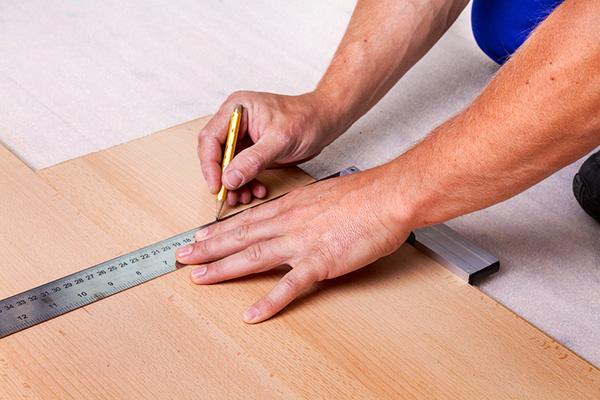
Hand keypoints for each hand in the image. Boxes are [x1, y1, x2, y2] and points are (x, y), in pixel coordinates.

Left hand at [175, 166, 409, 322]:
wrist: (388, 196)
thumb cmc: (363, 194)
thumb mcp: (324, 193)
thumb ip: (304, 207)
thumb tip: (295, 214)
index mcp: (290, 206)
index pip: (247, 219)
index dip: (219, 230)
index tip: (200, 237)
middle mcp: (289, 223)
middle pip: (240, 236)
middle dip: (208, 248)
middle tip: (183, 257)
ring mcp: (302, 243)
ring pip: (253, 257)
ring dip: (223, 269)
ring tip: (199, 278)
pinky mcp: (321, 262)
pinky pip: (289, 286)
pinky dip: (269, 301)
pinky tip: (252, 314)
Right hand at [197, 90, 339, 205]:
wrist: (325, 121)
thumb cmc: (306, 119)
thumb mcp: (280, 140)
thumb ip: (253, 160)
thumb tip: (230, 178)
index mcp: (237, 109)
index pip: (210, 139)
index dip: (210, 165)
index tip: (217, 185)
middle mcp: (236, 121)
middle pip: (215, 153)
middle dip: (221, 177)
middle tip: (228, 196)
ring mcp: (243, 135)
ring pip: (227, 164)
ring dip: (233, 183)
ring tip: (243, 197)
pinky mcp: (252, 149)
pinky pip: (241, 169)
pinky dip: (246, 182)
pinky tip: (256, 190)